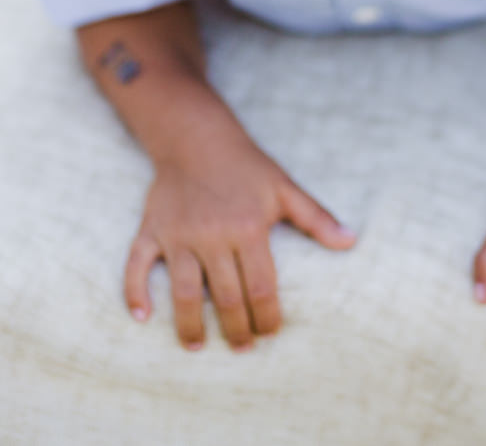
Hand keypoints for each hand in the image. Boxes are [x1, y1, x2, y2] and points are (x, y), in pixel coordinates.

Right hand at [124, 127, 354, 351]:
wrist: (196, 137)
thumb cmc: (246, 166)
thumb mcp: (284, 188)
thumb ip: (316, 218)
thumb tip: (350, 241)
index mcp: (248, 228)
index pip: (261, 288)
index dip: (268, 317)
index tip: (271, 334)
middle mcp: (212, 235)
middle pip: (226, 298)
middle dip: (236, 330)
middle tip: (242, 348)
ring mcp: (178, 235)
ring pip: (183, 291)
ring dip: (189, 325)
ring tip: (197, 348)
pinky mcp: (151, 229)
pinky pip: (137, 265)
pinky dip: (135, 292)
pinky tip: (141, 317)